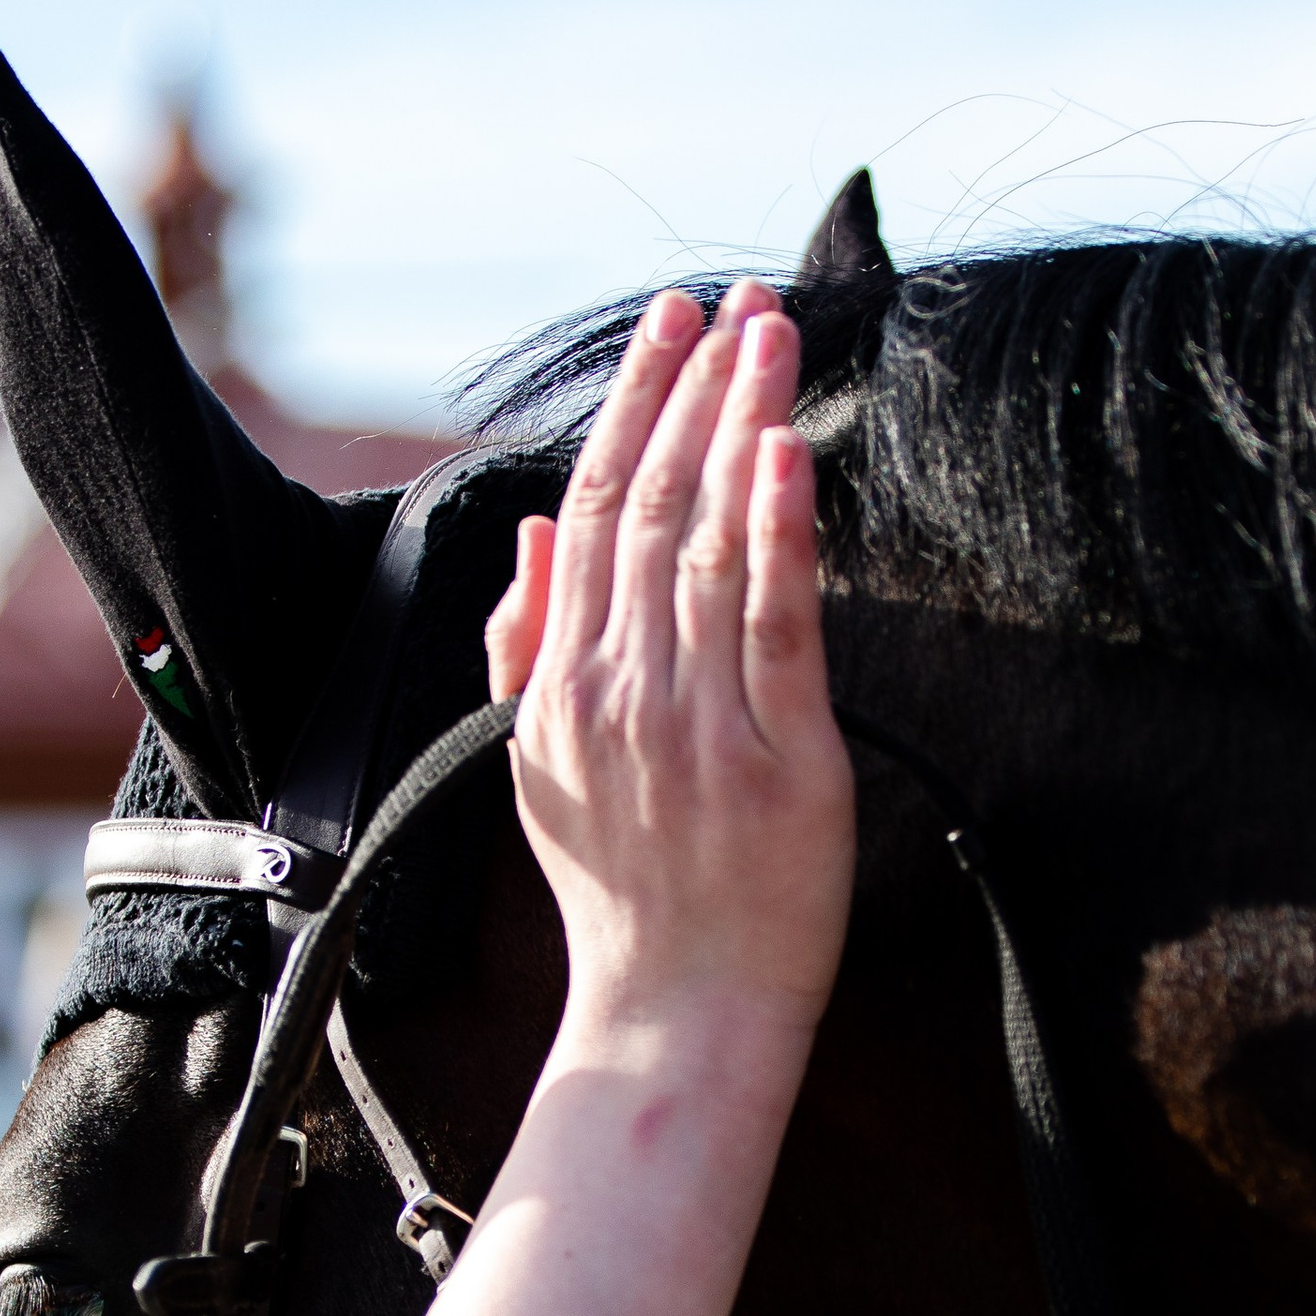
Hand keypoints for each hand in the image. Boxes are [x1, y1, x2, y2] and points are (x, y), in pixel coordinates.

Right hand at [484, 285, 854, 1046]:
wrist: (675, 1013)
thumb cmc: (622, 896)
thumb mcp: (537, 764)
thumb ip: (525, 645)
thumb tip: (531, 534)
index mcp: (562, 684)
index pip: (593, 513)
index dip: (634, 408)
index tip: (671, 327)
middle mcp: (619, 692)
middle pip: (653, 508)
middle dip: (694, 393)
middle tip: (737, 302)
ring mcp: (696, 724)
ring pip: (712, 546)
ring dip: (745, 429)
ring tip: (775, 340)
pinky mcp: (776, 760)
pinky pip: (775, 627)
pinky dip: (778, 534)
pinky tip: (790, 454)